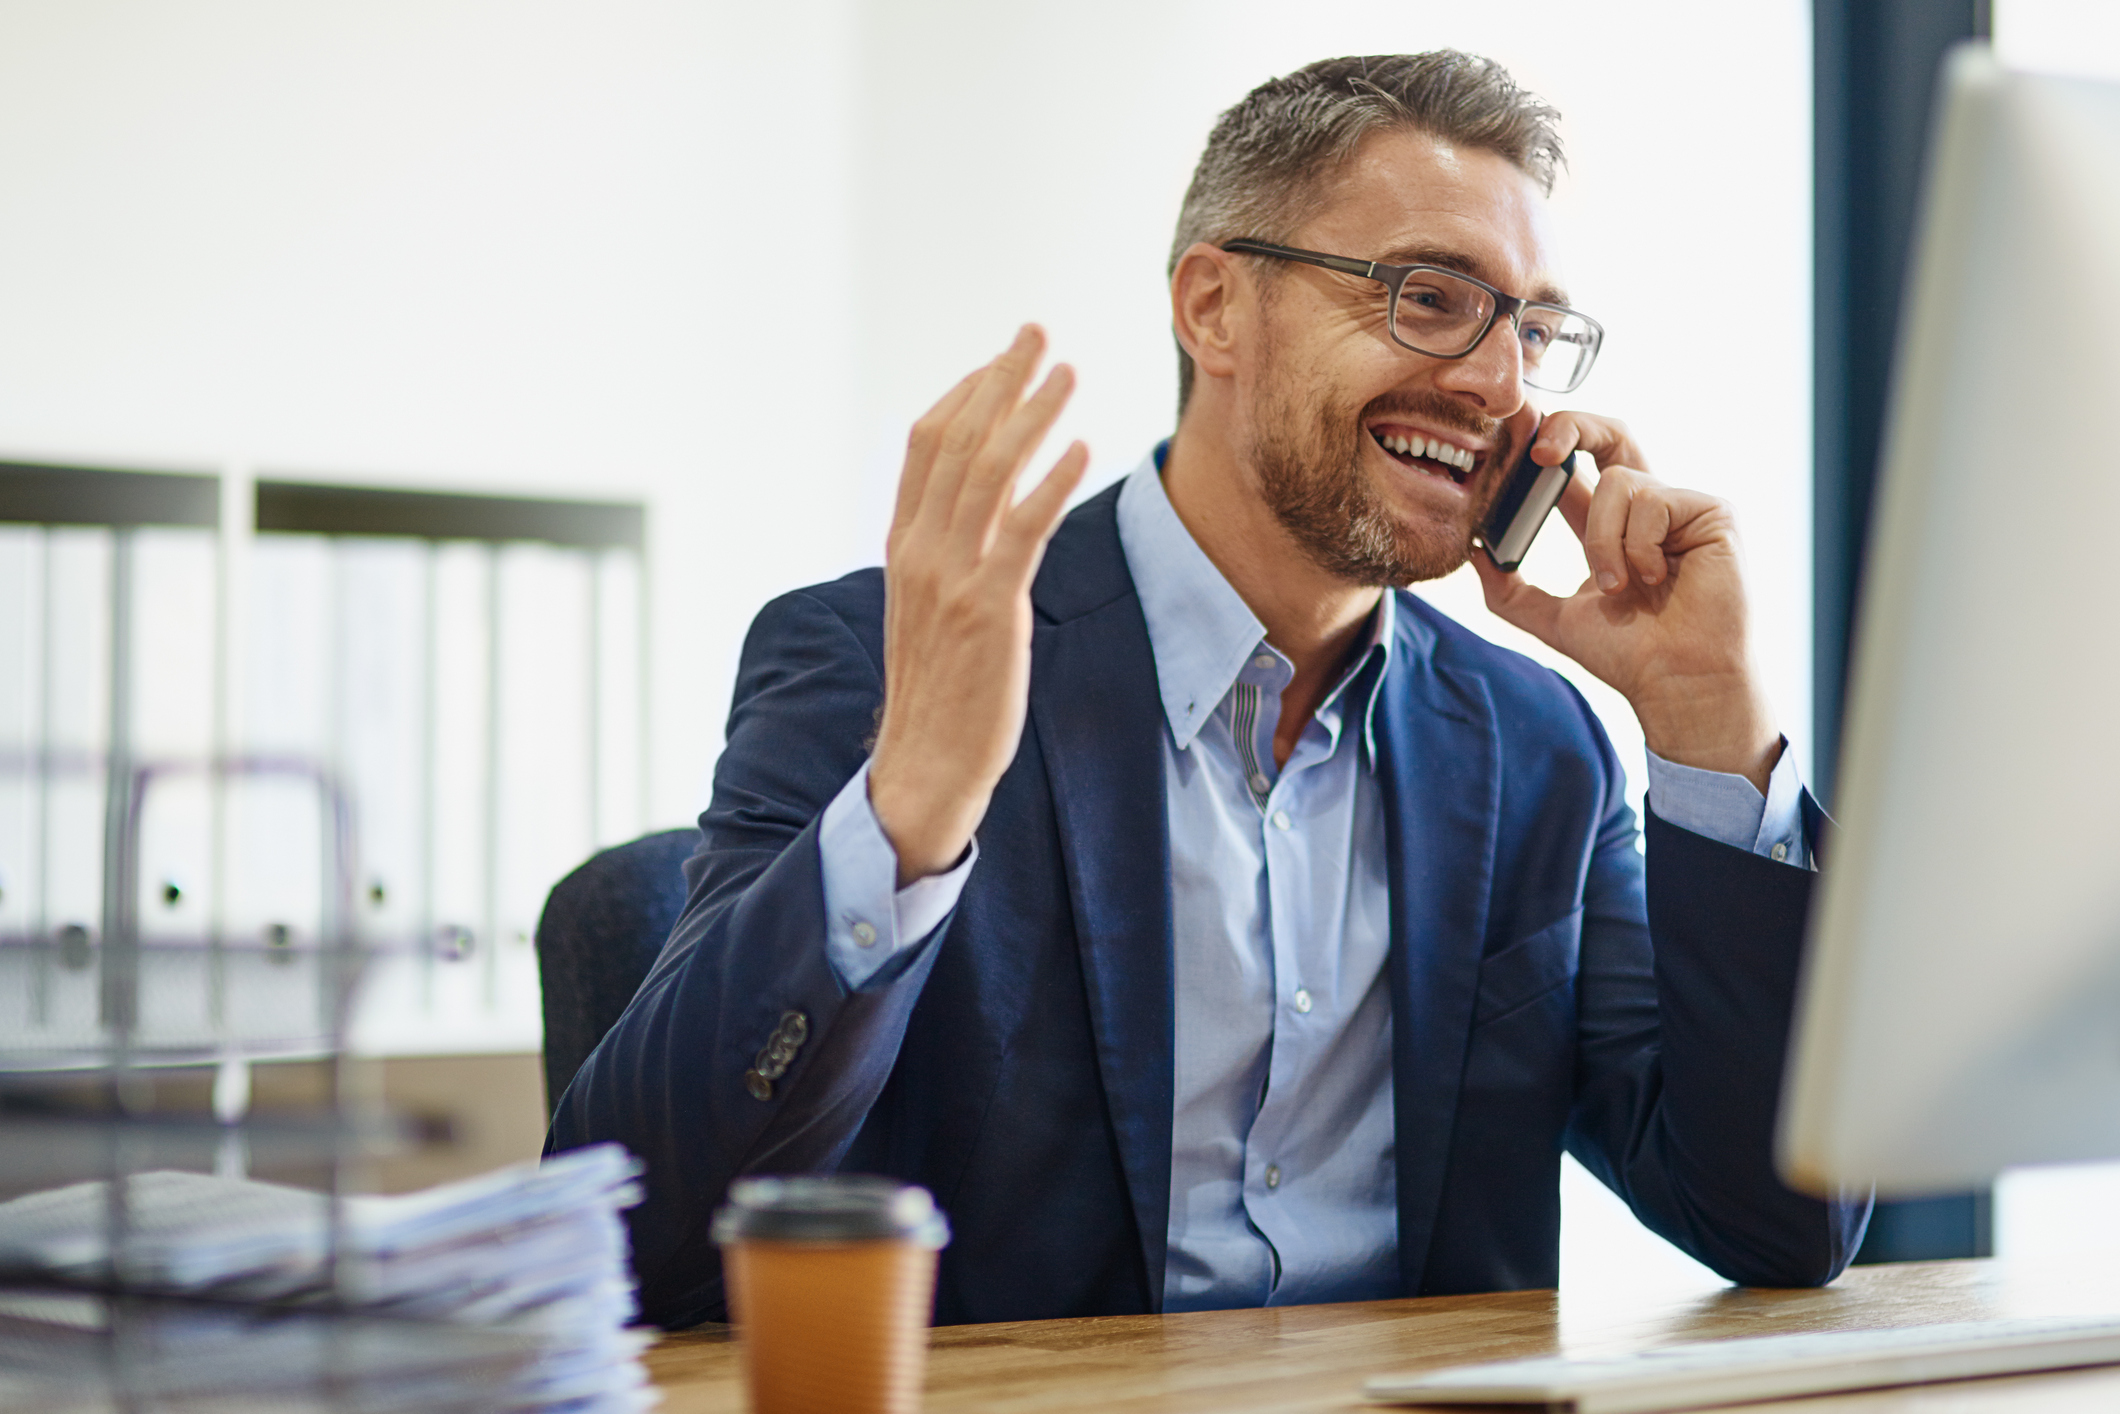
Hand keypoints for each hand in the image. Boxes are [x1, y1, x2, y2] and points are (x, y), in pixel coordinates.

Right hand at [868, 326, 1088, 883]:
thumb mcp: (928, 610)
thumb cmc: (939, 693)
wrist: (923, 764)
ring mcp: (952, 577)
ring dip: (1030, 414)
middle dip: (1000, 380)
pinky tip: (1080, 448)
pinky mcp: (990, 608)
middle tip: (1037, 333)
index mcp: (903, 545)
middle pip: (958, 441)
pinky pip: (1022, 530)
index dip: (965, 392)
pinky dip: (1050, 482)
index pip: (925, 445)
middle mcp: (920, 551)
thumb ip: (945, 556)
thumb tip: (977, 513)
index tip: (1002, 358)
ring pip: (988, 472)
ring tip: (1067, 372)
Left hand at [1471, 411, 1780, 791]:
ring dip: (1603, 541)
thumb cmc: (1630, 654)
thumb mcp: (1554, 618)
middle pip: (1609, 435)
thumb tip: (1472, 550)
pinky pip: (1651, 500)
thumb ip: (1509, 588)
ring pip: (1616, 482)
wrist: (1677, 682)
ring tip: (1620, 588)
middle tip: (1537, 449)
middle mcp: (1647, 507)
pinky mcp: (1711, 511)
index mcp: (1610, 525)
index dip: (1544, 442)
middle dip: (1571, 425)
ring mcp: (1681, 505)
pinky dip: (1638, 546)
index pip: (1574, 466)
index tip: (1509, 432)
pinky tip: (1657, 579)